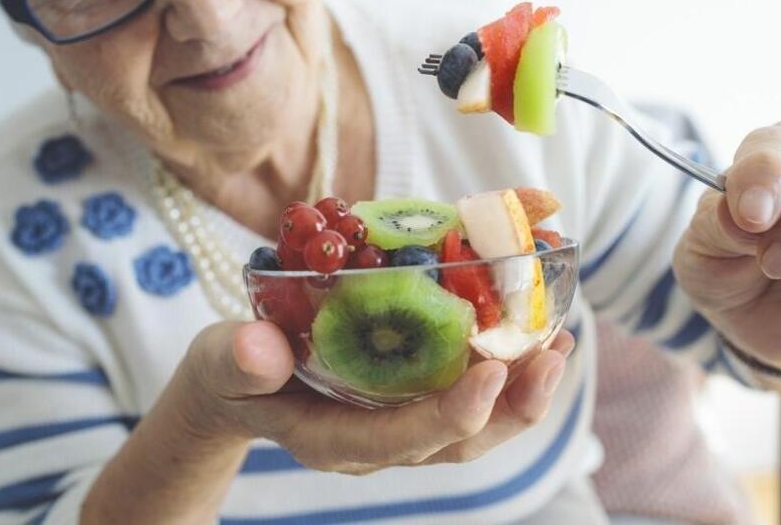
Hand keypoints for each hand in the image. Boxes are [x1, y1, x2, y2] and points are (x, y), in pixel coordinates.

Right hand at [174, 320, 573, 473]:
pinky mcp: (410, 401)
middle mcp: (377, 442)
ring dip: (521, 391)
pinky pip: (468, 397)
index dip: (450, 414)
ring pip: (473, 427)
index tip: (492, 373)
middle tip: (550, 358)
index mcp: (331, 441)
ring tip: (559, 344)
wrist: (235, 384)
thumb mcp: (221, 362)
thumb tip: (260, 347)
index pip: (399, 439)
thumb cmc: (228, 372)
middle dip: (509, 408)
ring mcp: (398, 427)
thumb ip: (237, 361)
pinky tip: (535, 335)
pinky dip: (507, 372)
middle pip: (456, 444)